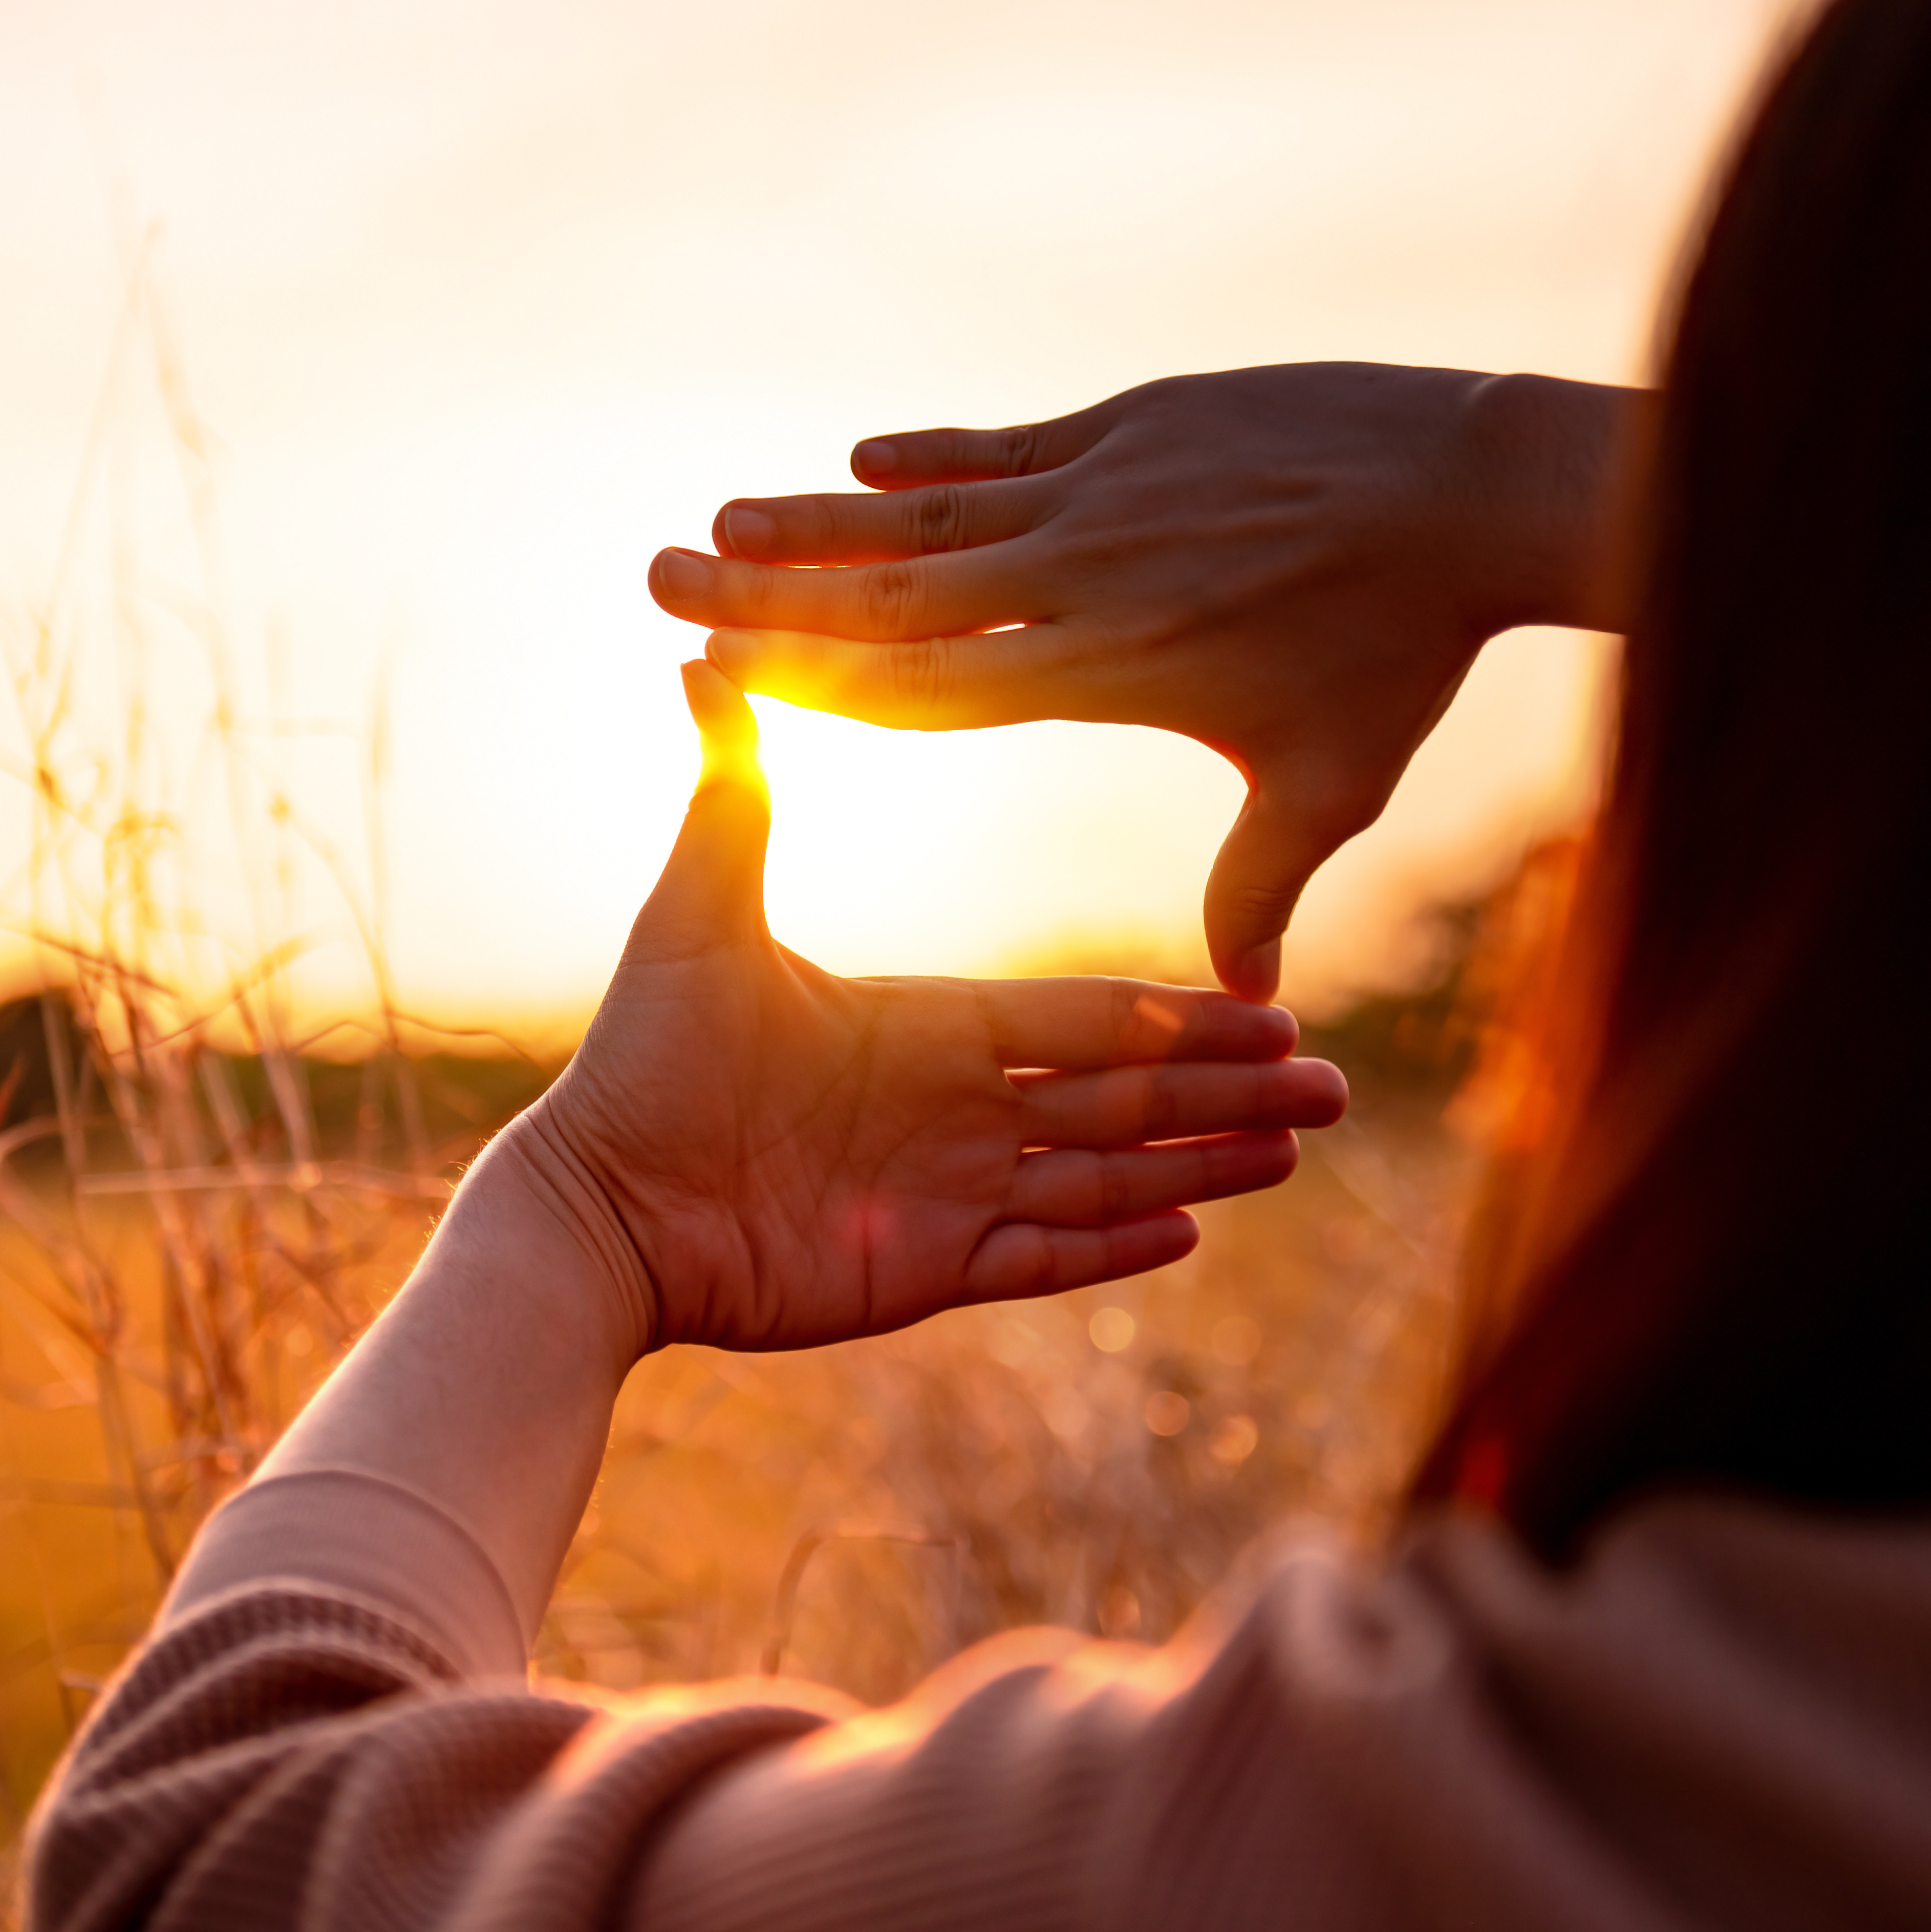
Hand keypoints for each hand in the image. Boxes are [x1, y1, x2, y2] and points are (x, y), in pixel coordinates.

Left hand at [502, 661, 1348, 1356]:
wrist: (598, 1203)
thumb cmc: (639, 1061)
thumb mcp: (697, 918)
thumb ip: (732, 800)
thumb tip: (702, 663)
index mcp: (925, 1026)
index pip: (1080, 1018)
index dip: (1176, 1014)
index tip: (1267, 1004)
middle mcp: (952, 1107)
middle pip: (1120, 1095)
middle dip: (1227, 1090)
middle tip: (1332, 1086)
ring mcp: (944, 1191)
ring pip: (1103, 1177)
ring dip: (1200, 1164)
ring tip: (1294, 1152)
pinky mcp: (922, 1268)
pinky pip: (1041, 1256)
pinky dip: (1114, 1249)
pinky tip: (1195, 1233)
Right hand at [645, 364, 1634, 1000]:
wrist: (1475, 491)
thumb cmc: (1403, 654)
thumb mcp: (1332, 782)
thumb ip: (1263, 882)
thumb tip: (1249, 997)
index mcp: (1108, 668)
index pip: (926, 686)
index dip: (815, 680)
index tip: (718, 674)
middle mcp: (1086, 577)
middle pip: (892, 594)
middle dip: (770, 590)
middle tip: (666, 575)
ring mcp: (1108, 491)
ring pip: (932, 513)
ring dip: (824, 518)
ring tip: (726, 519)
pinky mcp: (1139, 424)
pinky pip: (1009, 448)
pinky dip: (933, 454)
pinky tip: (861, 456)